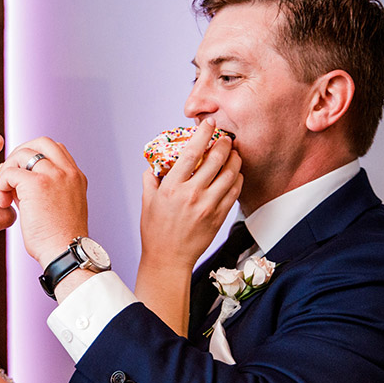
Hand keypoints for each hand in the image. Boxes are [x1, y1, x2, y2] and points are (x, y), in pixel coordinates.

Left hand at [0, 137, 88, 266]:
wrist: (65, 253)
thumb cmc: (59, 239)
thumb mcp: (59, 206)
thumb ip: (44, 189)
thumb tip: (18, 182)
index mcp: (76, 177)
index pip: (56, 149)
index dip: (35, 157)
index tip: (24, 177)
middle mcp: (68, 172)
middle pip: (41, 141)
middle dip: (20, 154)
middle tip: (10, 176)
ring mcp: (54, 175)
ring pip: (23, 153)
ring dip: (8, 170)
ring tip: (5, 193)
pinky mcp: (37, 184)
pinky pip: (10, 172)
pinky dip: (2, 185)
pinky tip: (4, 204)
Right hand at [140, 118, 242, 273]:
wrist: (168, 258)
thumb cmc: (155, 231)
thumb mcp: (147, 202)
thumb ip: (151, 179)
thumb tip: (154, 165)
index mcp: (172, 187)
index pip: (191, 152)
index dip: (203, 134)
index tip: (209, 124)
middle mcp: (192, 194)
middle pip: (216, 159)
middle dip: (224, 143)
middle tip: (226, 137)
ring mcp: (208, 206)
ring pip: (230, 174)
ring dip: (234, 159)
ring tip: (233, 153)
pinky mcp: (219, 216)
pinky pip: (234, 192)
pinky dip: (237, 179)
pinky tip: (235, 174)